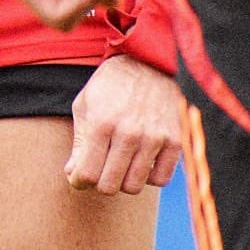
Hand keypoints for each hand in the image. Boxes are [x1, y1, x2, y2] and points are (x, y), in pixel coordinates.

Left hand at [66, 54, 182, 194]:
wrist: (148, 64)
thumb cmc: (110, 85)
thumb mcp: (85, 104)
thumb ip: (78, 142)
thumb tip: (74, 175)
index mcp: (101, 122)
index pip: (87, 173)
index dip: (79, 181)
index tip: (79, 177)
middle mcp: (128, 133)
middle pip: (110, 185)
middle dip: (99, 182)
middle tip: (99, 170)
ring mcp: (154, 138)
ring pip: (134, 186)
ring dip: (123, 180)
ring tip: (119, 164)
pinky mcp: (176, 142)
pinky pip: (161, 180)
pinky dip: (148, 177)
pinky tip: (141, 161)